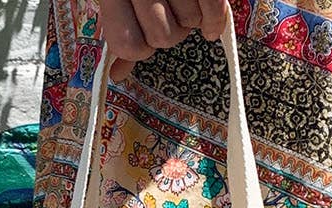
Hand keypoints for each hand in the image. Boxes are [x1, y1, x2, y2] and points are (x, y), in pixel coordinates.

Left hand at [98, 0, 230, 79]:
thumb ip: (121, 32)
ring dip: (189, 19)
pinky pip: (212, 9)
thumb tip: (117, 75)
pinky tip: (209, 28)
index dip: (138, 49)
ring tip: (181, 1)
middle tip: (165, 16)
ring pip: (189, 23)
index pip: (130, 46)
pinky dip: (214, 21)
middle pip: (164, 38)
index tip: (141, 38)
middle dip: (168, 32)